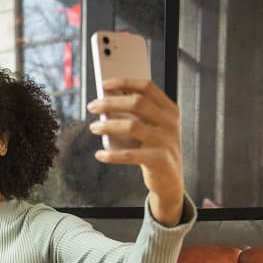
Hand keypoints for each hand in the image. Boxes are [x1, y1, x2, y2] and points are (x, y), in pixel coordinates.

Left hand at [87, 78, 184, 225]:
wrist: (170, 180)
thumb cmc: (155, 149)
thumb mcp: (151, 128)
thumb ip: (135, 114)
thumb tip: (108, 98)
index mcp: (169, 110)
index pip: (147, 87)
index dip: (125, 82)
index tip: (104, 84)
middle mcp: (169, 122)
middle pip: (137, 103)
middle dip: (111, 102)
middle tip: (92, 106)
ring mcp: (165, 140)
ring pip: (132, 126)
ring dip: (108, 125)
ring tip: (93, 127)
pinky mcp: (159, 159)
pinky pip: (130, 154)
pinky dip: (112, 154)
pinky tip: (100, 154)